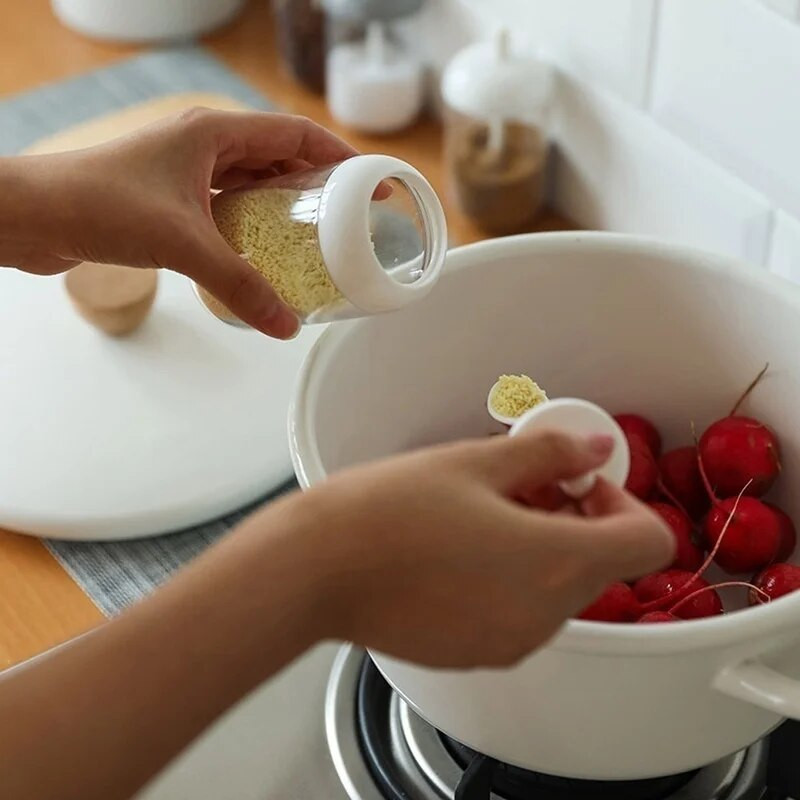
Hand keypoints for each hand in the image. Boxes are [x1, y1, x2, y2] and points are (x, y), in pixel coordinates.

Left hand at [6, 109, 356, 337]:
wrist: (32, 216)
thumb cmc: (97, 205)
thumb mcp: (183, 244)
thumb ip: (238, 284)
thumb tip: (284, 326)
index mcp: (212, 133)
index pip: (294, 134)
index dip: (338, 158)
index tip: (371, 183)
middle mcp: (202, 144)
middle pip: (277, 156)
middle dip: (316, 184)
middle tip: (350, 218)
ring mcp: (184, 170)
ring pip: (251, 181)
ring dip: (283, 205)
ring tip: (316, 236)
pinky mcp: (169, 197)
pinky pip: (226, 204)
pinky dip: (251, 223)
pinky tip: (264, 251)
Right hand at [302, 431, 673, 667]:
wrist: (315, 571)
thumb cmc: (388, 512)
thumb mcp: (475, 463)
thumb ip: (549, 453)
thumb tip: (595, 448)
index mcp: (555, 563)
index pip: (648, 541)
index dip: (622, 502)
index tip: (574, 483)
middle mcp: (544, 616)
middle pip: (601, 565)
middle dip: (575, 520)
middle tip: (519, 487)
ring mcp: (511, 643)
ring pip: (559, 590)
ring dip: (540, 550)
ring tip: (479, 516)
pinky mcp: (476, 654)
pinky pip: (520, 615)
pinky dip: (510, 582)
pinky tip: (457, 552)